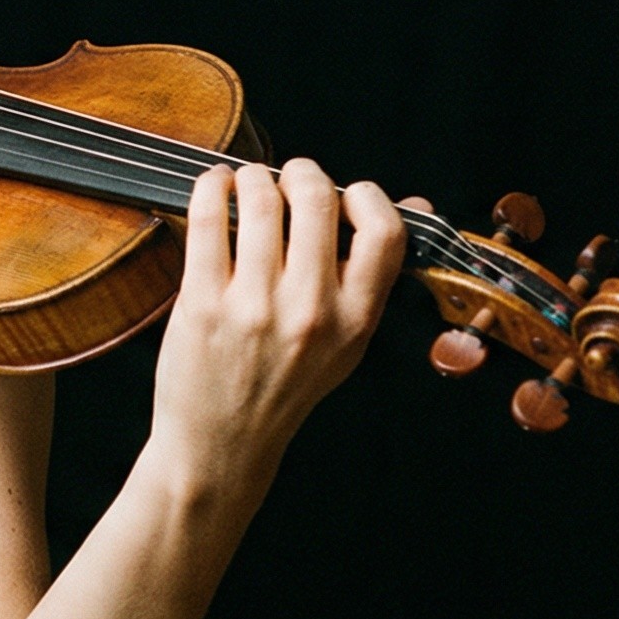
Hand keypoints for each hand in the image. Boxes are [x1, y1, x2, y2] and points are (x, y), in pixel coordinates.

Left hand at [144, 159, 416, 498]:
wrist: (220, 446)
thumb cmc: (283, 388)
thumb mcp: (346, 343)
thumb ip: (373, 276)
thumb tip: (415, 201)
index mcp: (354, 321)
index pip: (383, 232)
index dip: (365, 196)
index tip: (344, 194)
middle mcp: (309, 312)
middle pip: (317, 200)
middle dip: (302, 172)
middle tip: (288, 177)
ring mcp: (254, 307)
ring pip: (261, 201)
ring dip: (252, 177)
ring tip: (246, 183)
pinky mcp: (202, 304)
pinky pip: (210, 220)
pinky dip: (212, 188)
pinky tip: (215, 188)